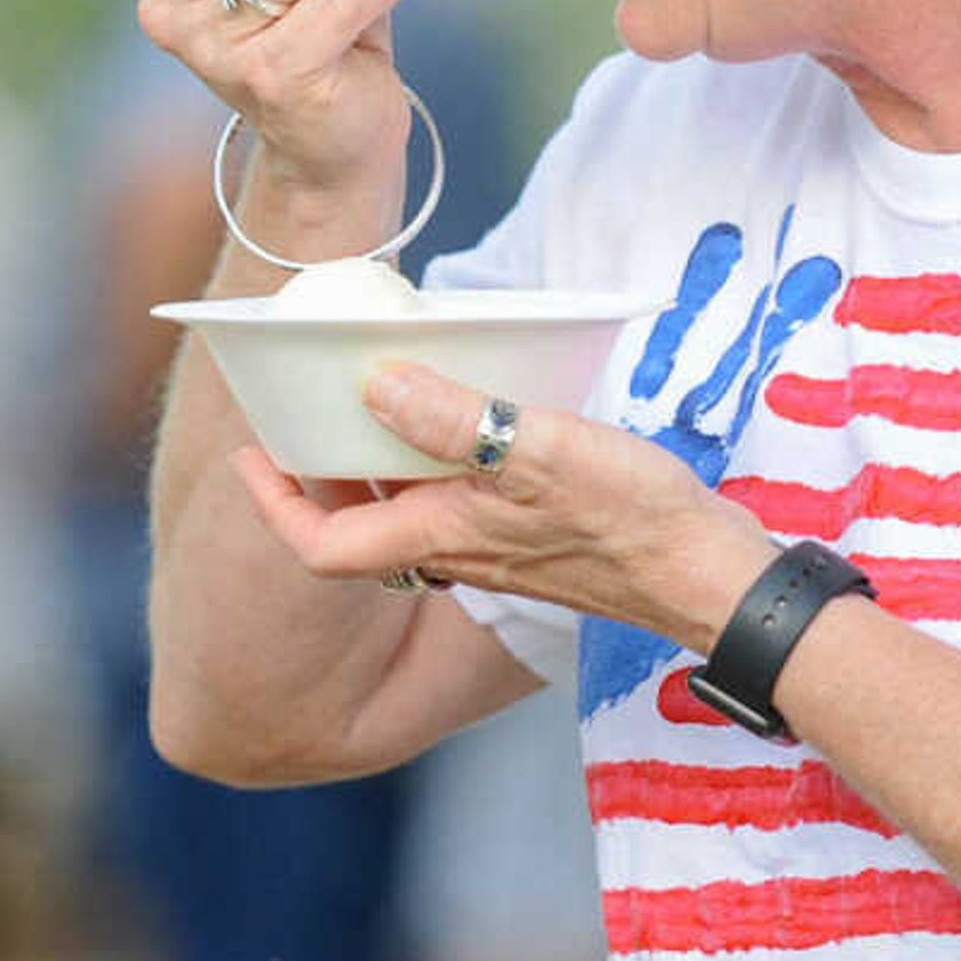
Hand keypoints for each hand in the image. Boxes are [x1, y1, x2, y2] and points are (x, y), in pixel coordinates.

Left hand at [232, 360, 776, 651]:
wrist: (709, 575)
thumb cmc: (630, 520)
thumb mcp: (538, 452)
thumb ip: (455, 420)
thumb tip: (374, 386)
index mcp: (440, 535)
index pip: (323, 544)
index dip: (275, 504)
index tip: (251, 454)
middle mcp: (455, 549)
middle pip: (358, 523)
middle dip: (320, 473)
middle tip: (305, 408)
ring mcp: (494, 546)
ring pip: (407, 510)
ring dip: (378, 461)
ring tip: (373, 394)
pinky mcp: (533, 534)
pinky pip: (456, 500)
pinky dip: (437, 459)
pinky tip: (465, 412)